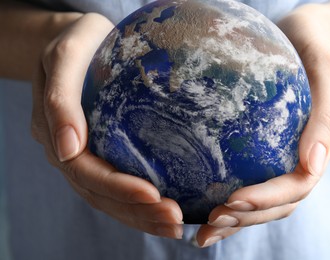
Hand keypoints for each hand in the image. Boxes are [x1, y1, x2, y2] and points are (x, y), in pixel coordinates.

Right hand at [31, 13, 182, 238]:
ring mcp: (82, 155)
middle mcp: (67, 152)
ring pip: (107, 197)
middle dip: (137, 211)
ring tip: (175, 225)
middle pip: (99, 194)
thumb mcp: (64, 57)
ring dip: (141, 216)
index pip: (86, 173)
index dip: (118, 189)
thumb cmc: (75, 43)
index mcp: (54, 133)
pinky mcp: (100, 151)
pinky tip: (162, 209)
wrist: (77, 40)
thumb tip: (67, 149)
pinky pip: (116, 183)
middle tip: (175, 220)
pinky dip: (138, 202)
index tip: (154, 196)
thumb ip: (60, 101)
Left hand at [196, 5, 329, 246]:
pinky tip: (203, 209)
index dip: (267, 199)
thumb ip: (326, 118)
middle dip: (246, 217)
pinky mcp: (266, 152)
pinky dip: (230, 202)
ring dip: (236, 220)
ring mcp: (284, 159)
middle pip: (278, 204)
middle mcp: (302, 159)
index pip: (297, 185)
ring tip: (203, 230)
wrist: (304, 37)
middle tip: (210, 223)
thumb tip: (313, 165)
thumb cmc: (314, 49)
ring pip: (264, 202)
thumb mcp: (326, 71)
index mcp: (320, 147)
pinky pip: (250, 181)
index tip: (233, 200)